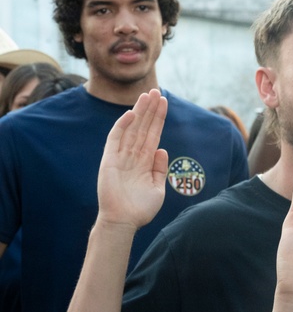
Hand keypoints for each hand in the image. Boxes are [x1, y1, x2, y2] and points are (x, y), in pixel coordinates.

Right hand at [96, 89, 168, 229]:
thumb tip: (162, 150)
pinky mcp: (110, 160)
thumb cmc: (141, 208)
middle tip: (156, 90)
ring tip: (148, 95)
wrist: (124, 221)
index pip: (153, 134)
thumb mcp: (158, 187)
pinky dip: (123, 126)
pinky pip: (116, 139)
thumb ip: (160, 168)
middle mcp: (133, 155)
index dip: (158, 118)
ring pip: (131, 129)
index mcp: (145, 161)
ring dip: (139, 112)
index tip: (164, 102)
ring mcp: (121, 156)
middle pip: (143, 127)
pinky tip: (132, 114)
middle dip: (150, 109)